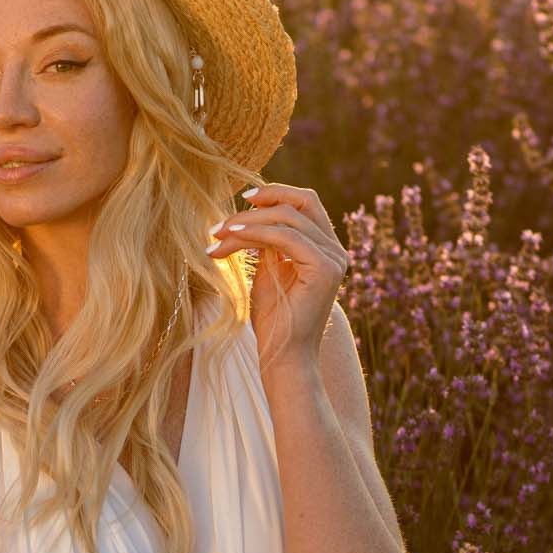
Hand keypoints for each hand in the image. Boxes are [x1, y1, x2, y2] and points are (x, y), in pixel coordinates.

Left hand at [206, 182, 350, 375]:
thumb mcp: (268, 271)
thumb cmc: (274, 322)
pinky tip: (230, 240)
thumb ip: (267, 243)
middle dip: (262, 200)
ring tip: (217, 234)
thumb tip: (249, 216)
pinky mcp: (324, 269)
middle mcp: (335, 250)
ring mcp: (333, 259)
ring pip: (288, 219)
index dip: (275, 194)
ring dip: (246, 222)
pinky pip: (286, 237)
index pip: (305, 204)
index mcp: (325, 248)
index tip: (241, 199)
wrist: (284, 357)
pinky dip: (254, 234)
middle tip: (225, 217)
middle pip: (303, 201)